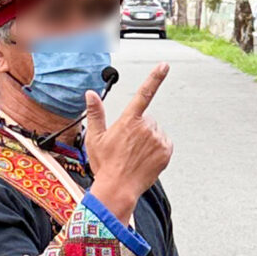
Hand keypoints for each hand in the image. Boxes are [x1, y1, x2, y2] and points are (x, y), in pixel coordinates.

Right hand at [85, 66, 171, 221]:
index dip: (155, 78)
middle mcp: (145, 127)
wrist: (118, 189)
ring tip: (135, 156)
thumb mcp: (95, 138)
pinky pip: (164, 143)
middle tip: (127, 147)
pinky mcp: (166, 151)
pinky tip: (145, 160)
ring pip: (155, 132)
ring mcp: (157, 139)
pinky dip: (157, 149)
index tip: (164, 66)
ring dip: (148, 140)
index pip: (144, 94)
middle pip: (146, 120)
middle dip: (139, 129)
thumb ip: (95, 113)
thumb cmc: (104, 165)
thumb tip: (90, 94)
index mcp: (128, 121)